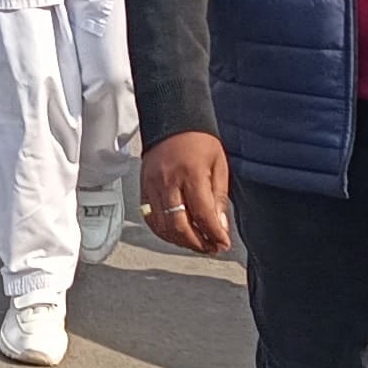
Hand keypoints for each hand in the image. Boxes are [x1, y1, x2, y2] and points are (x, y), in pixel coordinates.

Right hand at [140, 132, 233, 254]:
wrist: (172, 119)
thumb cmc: (198, 140)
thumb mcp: (219, 165)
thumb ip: (219, 198)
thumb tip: (220, 227)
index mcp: (191, 174)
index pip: (203, 215)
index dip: (214, 235)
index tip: (223, 243)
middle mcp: (168, 182)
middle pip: (180, 226)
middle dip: (197, 244)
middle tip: (210, 247)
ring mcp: (153, 186)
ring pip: (163, 227)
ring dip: (180, 241)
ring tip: (196, 243)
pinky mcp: (143, 188)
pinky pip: (150, 218)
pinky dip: (163, 231)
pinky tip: (176, 234)